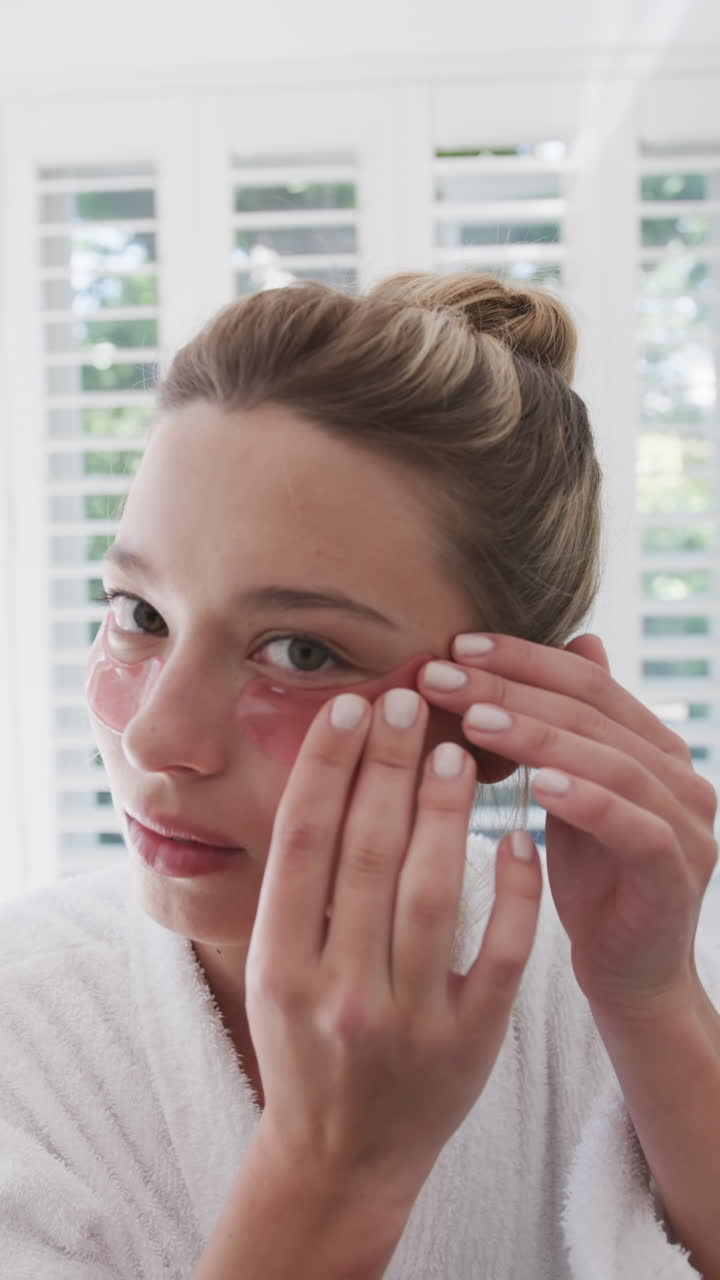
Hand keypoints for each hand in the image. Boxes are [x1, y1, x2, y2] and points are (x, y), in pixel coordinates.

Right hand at [244, 686, 541, 1214]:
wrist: (341, 1158)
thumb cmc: (303, 1045)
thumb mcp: (272, 974)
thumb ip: (297, 890)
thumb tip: (329, 776)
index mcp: (278, 968)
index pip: (303, 844)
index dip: (326, 767)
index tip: (351, 707)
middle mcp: (337, 993)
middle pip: (366, 854)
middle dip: (387, 767)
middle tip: (409, 702)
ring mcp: (406, 1022)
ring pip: (430, 893)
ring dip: (443, 812)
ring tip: (455, 751)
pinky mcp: (469, 1044)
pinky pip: (497, 955)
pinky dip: (509, 894)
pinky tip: (513, 838)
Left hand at [417, 633, 718, 1020]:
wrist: (630, 974)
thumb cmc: (593, 880)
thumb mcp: (571, 792)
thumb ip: (567, 727)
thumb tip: (575, 639)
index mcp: (652, 745)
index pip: (587, 680)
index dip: (521, 658)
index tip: (454, 646)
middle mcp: (680, 773)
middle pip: (593, 712)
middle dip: (513, 689)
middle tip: (445, 674)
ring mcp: (688, 823)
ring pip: (613, 762)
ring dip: (541, 736)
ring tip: (476, 721)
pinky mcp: (678, 874)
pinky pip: (636, 827)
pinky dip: (588, 801)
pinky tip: (538, 785)